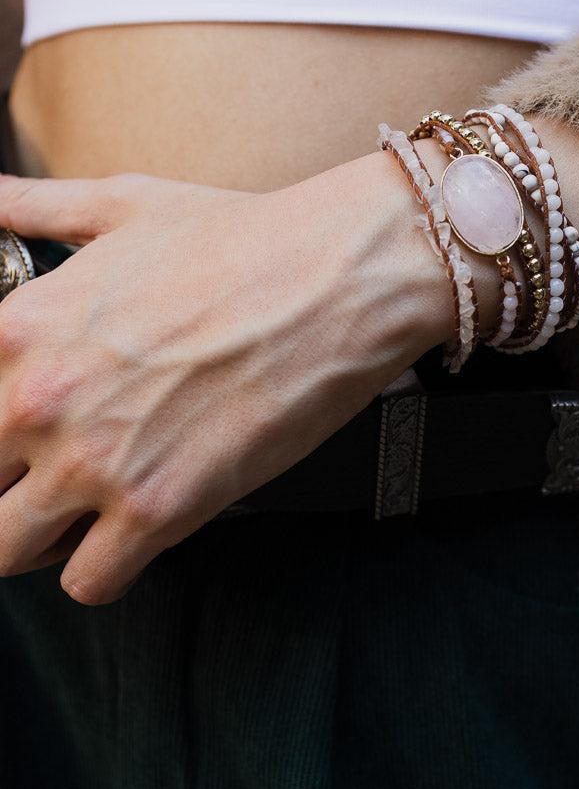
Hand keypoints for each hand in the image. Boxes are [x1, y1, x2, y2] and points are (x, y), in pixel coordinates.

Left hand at [0, 153, 452, 603]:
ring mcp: (94, 462)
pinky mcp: (159, 510)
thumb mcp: (124, 206)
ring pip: (6, 552)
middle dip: (10, 485)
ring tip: (83, 514)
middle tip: (55, 472)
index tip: (23, 430)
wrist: (336, 276)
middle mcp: (39, 400)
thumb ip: (38, 207)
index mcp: (18, 328)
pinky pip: (89, 583)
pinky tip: (134, 532)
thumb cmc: (241, 237)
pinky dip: (105, 569)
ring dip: (41, 538)